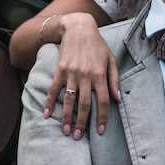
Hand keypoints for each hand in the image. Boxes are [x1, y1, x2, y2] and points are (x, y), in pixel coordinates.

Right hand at [43, 13, 120, 138]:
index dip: (102, 117)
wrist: (78, 28)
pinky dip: (48, 102)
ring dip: (66, 117)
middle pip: (85, 104)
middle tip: (77, 136)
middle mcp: (86, 75)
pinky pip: (53, 89)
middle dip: (81, 123)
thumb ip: (115, 79)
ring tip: (65, 131)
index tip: (99, 131)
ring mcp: (72, 73)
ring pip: (69, 99)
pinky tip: (46, 114)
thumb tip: (118, 99)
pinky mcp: (60, 70)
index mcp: (100, 74)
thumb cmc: (97, 45)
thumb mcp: (111, 59)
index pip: (104, 101)